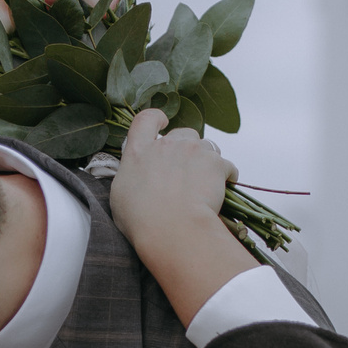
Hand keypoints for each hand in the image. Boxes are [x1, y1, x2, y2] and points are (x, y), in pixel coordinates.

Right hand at [107, 110, 257, 326]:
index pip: (146, 119)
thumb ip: (131, 176)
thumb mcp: (121, 195)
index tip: (163, 123)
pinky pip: (226, 166)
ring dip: (206, 161)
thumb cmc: (140, 219)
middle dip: (187, 147)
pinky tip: (220, 193)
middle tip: (187, 171)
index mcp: (140, 150)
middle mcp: (167, 145)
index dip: (156, 118)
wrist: (172, 229)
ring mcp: (194, 151)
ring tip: (204, 185)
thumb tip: (138, 175)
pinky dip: (225, 177)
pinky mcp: (216, 164)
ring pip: (207, 147)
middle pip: (183, 134)